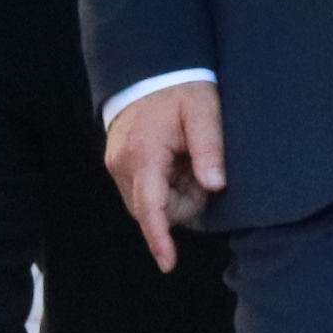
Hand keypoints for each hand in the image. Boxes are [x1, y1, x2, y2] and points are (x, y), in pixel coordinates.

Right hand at [104, 81, 224, 272]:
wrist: (151, 68)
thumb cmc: (181, 89)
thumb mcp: (203, 112)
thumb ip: (209, 149)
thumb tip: (215, 186)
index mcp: (143, 154)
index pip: (150, 207)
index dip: (159, 238)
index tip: (168, 264)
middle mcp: (122, 164)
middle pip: (153, 210)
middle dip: (182, 201)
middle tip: (199, 168)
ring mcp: (117, 165)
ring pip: (148, 204)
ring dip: (173, 194)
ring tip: (187, 160)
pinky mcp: (118, 164)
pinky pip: (144, 191)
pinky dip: (164, 185)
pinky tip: (175, 161)